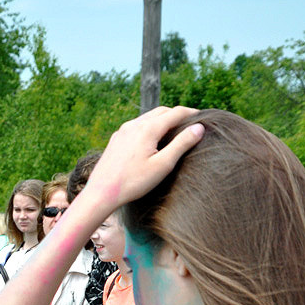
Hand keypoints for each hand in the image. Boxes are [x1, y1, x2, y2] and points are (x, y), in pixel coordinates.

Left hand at [82, 106, 204, 212]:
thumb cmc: (133, 182)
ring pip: (147, 117)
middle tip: (190, 123)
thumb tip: (199, 127)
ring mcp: (122, 131)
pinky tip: (152, 139)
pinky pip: (136, 126)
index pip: (176, 113)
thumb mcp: (163, 165)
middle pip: (161, 111)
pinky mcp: (115, 139)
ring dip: (162, 120)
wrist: (101, 193)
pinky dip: (149, 126)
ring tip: (174, 130)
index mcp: (148, 128)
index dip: (192, 113)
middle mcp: (133, 125)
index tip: (204, 117)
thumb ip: (182, 144)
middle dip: (177, 114)